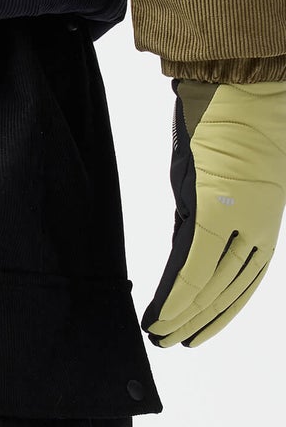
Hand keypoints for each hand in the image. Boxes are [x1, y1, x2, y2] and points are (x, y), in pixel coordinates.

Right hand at [142, 80, 285, 347]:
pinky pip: (194, 265)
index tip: (197, 333)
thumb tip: (191, 239)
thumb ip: (215, 208)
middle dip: (199, 321)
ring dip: (184, 316)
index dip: (221, 312)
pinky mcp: (215, 209)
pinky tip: (160, 316)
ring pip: (211, 284)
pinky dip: (176, 296)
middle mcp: (258, 223)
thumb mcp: (230, 171)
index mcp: (266, 216)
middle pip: (229, 288)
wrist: (246, 83)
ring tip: (159, 335)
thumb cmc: (237, 115)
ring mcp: (238, 218)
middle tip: (171, 343)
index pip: (246, 280)